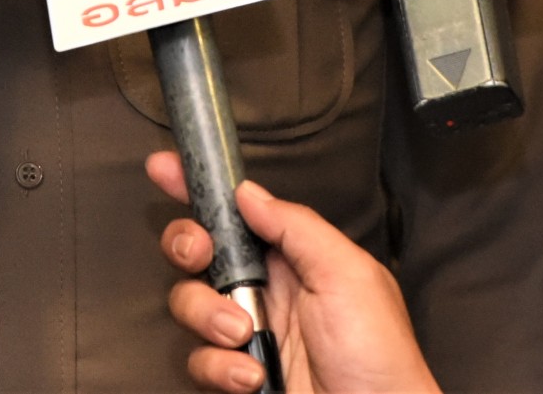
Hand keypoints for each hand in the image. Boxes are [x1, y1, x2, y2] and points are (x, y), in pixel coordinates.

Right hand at [147, 152, 435, 393]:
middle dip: (186, 246)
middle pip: (197, 252)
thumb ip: (297, 227)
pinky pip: (200, 361)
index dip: (197, 188)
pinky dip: (220, 367)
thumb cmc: (378, 353)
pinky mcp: (235, 374)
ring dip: (208, 316)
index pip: (237, 212)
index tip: (164, 168)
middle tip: (201, 255)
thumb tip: (248, 192)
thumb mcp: (348, 273)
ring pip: (189, 305)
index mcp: (292, 257)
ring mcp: (246, 334)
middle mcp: (263, 291)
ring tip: (243, 333)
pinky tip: (252, 374)